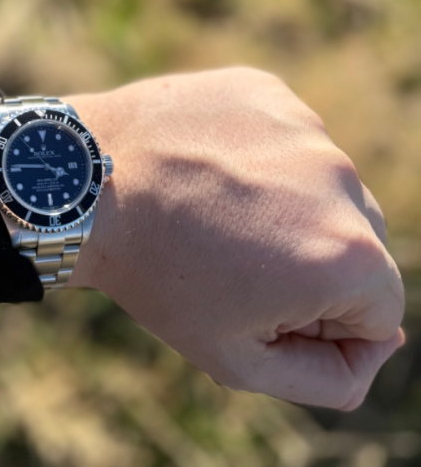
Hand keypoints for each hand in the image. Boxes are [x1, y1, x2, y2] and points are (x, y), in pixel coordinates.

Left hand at [67, 67, 404, 409]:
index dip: (325, 325)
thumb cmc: (157, 276)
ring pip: (322, 185)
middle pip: (361, 242)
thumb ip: (326, 377)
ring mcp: (304, 125)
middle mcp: (341, 180)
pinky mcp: (268, 89)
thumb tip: (381, 345)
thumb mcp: (238, 359)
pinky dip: (260, 156)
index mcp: (348, 255)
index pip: (381, 312)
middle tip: (234, 261)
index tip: (261, 308)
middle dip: (314, 262)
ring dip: (287, 206)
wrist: (84, 184)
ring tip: (215, 211)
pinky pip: (287, 137)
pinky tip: (209, 168)